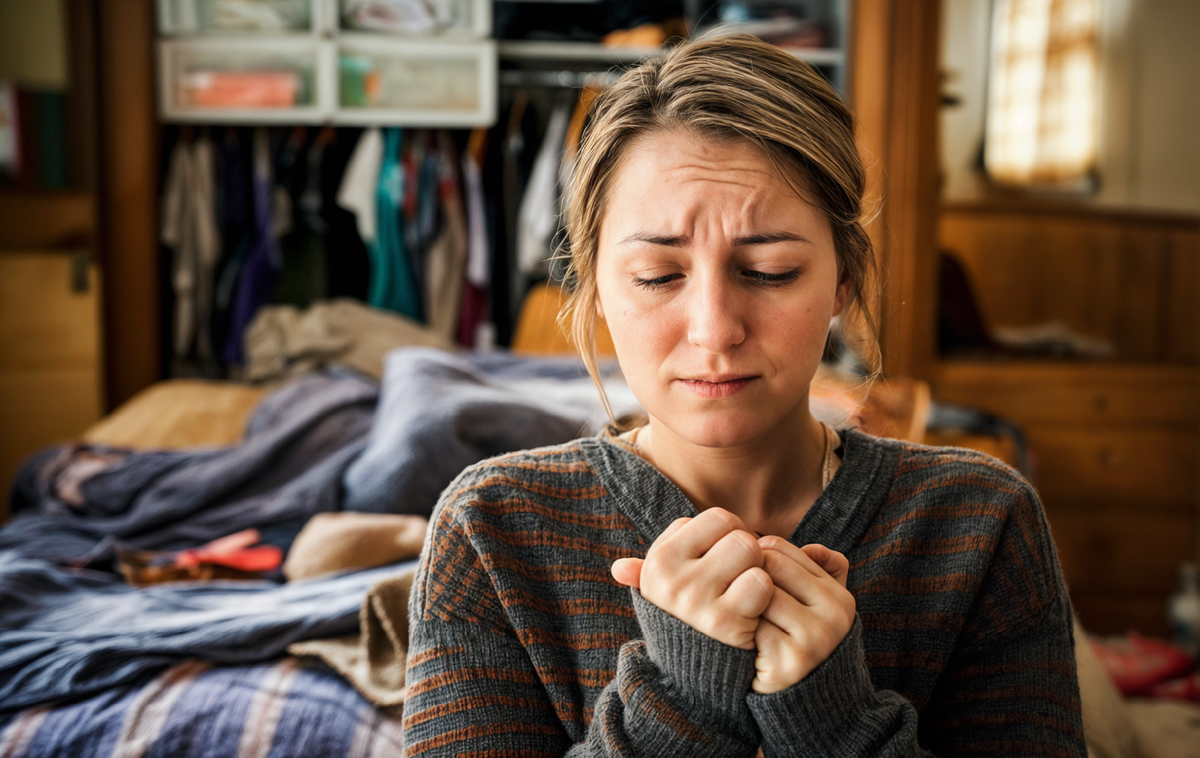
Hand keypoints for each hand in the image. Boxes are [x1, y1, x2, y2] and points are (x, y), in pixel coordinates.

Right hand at [611, 508, 773, 649]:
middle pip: (738, 533)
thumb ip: (644, 572)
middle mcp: (673, 579)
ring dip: (758, 571)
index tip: (725, 558)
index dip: (730, 534)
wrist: (695, 675)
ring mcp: (697, 600)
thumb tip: (619, 568)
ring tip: (746, 590)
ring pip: (751, 552)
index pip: (717, 518)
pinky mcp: (724, 621)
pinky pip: (761, 582)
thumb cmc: (684, 619)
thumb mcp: (661, 594)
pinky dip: (765, 593)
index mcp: (659, 561)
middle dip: (747, 552)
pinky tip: (753, 608)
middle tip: (741, 575)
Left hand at [751, 537, 854, 693]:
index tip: (743, 580)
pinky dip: (738, 631)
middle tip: (734, 598)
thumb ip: (821, 572)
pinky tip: (739, 641)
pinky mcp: (790, 662)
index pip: (779, 549)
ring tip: (738, 619)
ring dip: (739, 606)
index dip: (752, 561)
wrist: (806, 708)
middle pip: (766, 567)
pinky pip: (750, 627)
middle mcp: (834, 616)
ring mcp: (814, 640)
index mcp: (839, 596)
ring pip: (757, 595)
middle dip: (743, 580)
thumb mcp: (818, 609)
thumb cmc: (801, 646)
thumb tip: (814, 547)